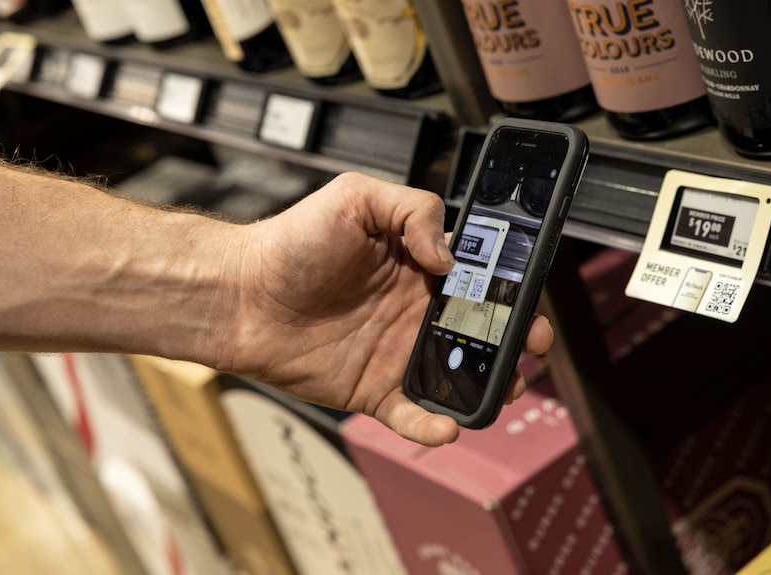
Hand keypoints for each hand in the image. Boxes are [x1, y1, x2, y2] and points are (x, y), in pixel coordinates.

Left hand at [213, 173, 553, 445]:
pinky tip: (446, 426)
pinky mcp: (373, 388)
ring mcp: (396, 352)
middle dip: (514, 341)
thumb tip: (450, 256)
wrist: (238, 293)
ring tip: (501, 388)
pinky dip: (433, 425)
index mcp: (419, 265)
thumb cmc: (289, 241)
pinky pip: (412, 413)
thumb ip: (414, 211)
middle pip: (480, 331)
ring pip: (456, 376)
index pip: (479, 279)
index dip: (509, 289)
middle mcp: (415, 310)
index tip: (527, 297)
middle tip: (532, 345)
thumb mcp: (357, 197)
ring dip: (486, 385)